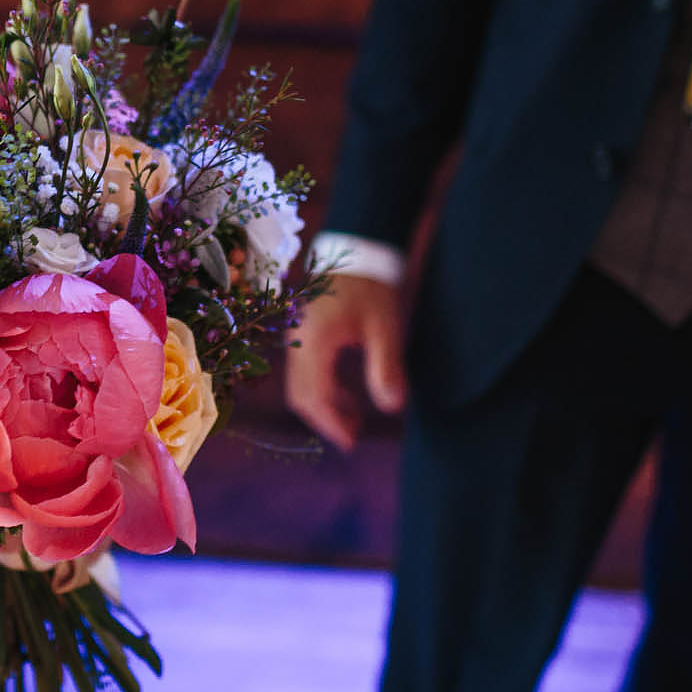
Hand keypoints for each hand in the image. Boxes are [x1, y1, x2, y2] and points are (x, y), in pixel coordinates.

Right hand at [284, 275, 406, 451]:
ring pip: (301, 385)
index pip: (313, 395)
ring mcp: (299, 337)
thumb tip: (393, 407)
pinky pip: (306, 372)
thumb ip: (387, 367)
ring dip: (325, 406)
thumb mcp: (386, 326)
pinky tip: (347, 398)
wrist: (356, 248)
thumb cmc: (372, 284)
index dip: (331, 423)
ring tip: (355, 422)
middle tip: (353, 438)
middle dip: (325, 419)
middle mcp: (299, 341)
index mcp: (315, 341)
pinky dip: (324, 390)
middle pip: (301, 395)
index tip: (352, 442)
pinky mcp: (305, 335)